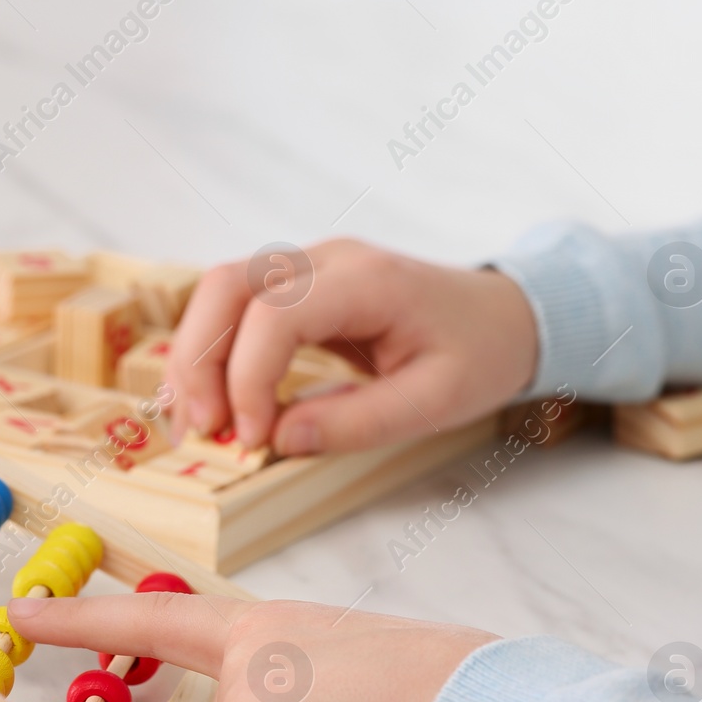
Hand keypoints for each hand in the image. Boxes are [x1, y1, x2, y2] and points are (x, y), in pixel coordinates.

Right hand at [168, 238, 538, 454]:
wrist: (507, 316)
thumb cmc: (480, 354)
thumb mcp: (434, 403)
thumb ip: (356, 422)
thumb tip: (277, 440)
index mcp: (368, 280)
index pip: (275, 313)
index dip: (248, 377)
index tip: (252, 438)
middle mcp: (327, 260)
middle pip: (225, 285)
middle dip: (199, 361)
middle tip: (203, 431)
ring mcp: (307, 267)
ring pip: (217, 292)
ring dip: (194, 358)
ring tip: (196, 424)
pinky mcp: (296, 288)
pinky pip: (232, 309)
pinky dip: (211, 354)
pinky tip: (212, 403)